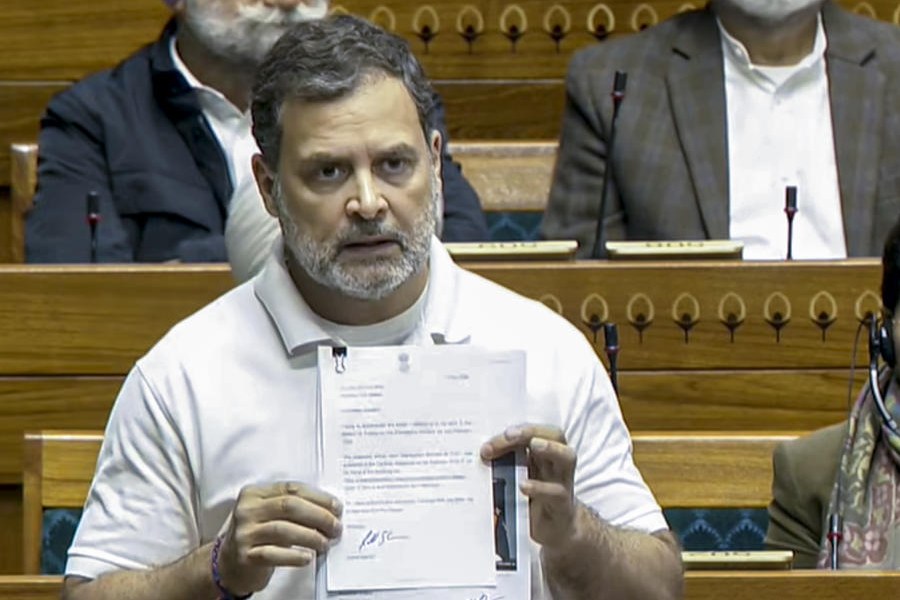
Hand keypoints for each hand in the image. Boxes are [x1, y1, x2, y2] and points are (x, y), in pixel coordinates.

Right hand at [216, 482, 342, 595]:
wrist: (229, 562)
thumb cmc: (258, 534)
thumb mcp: (269, 513)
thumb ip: (292, 506)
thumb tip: (330, 510)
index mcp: (254, 493)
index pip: (291, 489)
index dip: (318, 497)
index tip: (337, 508)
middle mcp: (247, 510)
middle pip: (289, 506)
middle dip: (318, 516)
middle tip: (336, 527)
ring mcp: (244, 533)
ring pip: (283, 530)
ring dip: (311, 537)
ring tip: (325, 543)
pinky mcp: (245, 556)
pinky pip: (273, 554)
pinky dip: (294, 556)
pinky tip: (308, 557)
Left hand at [480, 424, 576, 549]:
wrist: (555, 530)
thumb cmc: (532, 498)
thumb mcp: (518, 477)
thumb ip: (504, 464)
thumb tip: (477, 454)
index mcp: (544, 451)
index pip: (536, 429)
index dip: (517, 427)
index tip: (491, 434)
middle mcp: (557, 461)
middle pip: (554, 435)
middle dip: (531, 431)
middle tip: (508, 434)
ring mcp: (563, 481)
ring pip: (566, 457)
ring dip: (550, 448)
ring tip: (533, 445)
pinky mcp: (562, 504)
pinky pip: (555, 492)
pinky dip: (540, 487)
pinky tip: (524, 486)